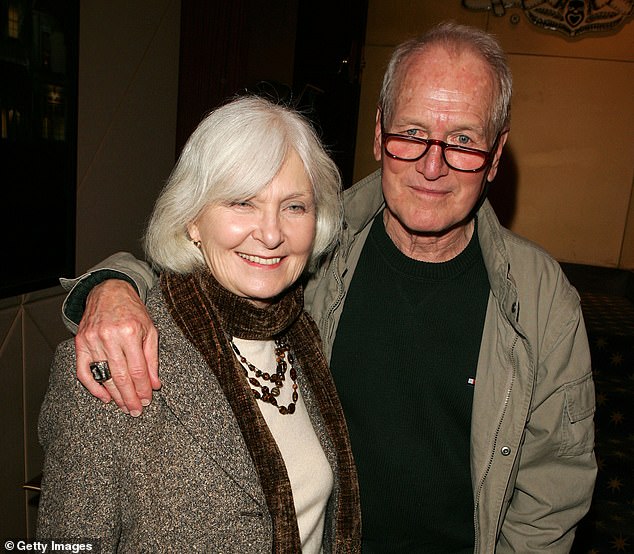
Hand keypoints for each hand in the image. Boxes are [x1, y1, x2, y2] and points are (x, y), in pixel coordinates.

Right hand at [75, 279, 159, 415]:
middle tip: (136, 411)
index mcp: (129, 332)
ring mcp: (92, 340)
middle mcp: (109, 336)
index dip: (143, 388)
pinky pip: (83, 371)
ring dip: (114, 395)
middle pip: (120, 376)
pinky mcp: (80, 343)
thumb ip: (152, 358)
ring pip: (103, 376)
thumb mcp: (150, 330)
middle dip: (130, 397)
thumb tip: (155, 384)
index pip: (137, 369)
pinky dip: (93, 387)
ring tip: (124, 406)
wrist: (109, 292)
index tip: (147, 400)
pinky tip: (105, 397)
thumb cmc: (132, 311)